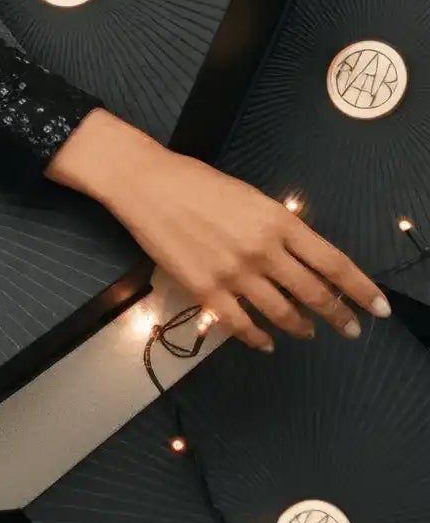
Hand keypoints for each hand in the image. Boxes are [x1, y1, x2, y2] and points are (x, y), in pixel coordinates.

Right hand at [47, 108, 391, 349]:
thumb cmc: (194, 181)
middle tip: (349, 328)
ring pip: (282, 313)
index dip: (361, 289)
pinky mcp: (206, 289)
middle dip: (338, 315)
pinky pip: (242, 325)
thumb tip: (301, 256)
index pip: (333, 263)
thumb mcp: (249, 196)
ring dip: (301, 327)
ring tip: (308, 332)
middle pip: (314, 293)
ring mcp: (234, 273)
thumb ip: (278, 227)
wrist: (144, 184)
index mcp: (277, 221)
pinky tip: (266, 341)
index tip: (378, 307)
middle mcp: (262, 250)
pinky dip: (259, 338)